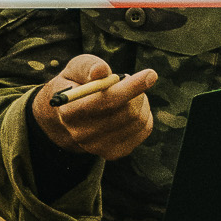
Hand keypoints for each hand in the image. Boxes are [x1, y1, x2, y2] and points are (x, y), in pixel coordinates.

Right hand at [33, 54, 157, 160]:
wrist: (70, 116)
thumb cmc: (76, 84)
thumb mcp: (76, 69)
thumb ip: (88, 67)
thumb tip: (101, 70)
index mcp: (69, 111)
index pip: (105, 101)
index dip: (130, 88)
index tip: (151, 74)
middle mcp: (81, 134)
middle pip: (126, 112)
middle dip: (136, 91)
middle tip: (132, 79)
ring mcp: (98, 147)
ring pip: (138, 120)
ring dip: (140, 100)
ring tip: (127, 93)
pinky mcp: (114, 153)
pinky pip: (144, 129)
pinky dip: (144, 113)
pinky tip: (131, 107)